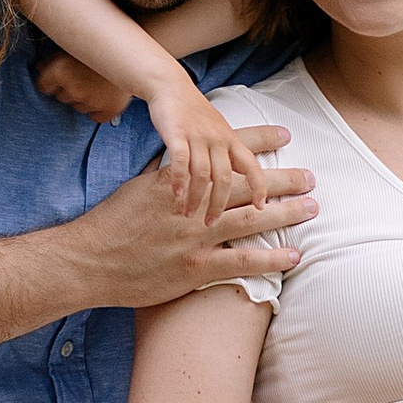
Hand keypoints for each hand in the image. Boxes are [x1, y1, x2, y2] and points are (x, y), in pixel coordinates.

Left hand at [34, 49, 130, 124]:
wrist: (135, 48)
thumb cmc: (102, 45)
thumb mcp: (74, 45)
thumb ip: (53, 59)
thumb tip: (38, 67)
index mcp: (60, 70)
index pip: (43, 86)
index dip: (50, 80)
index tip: (59, 75)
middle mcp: (73, 87)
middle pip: (61, 96)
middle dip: (68, 88)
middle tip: (83, 75)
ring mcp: (91, 101)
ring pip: (78, 106)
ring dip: (84, 98)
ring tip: (96, 82)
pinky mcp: (109, 110)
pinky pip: (96, 116)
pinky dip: (99, 108)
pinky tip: (104, 94)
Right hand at [63, 126, 314, 310]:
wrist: (90, 259)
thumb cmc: (112, 223)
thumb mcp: (140, 188)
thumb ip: (168, 177)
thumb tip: (186, 165)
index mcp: (180, 181)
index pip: (225, 156)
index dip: (257, 143)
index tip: (284, 134)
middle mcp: (192, 205)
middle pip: (246, 186)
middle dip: (282, 179)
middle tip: (310, 176)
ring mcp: (196, 236)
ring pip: (251, 220)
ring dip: (286, 213)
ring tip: (312, 208)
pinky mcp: (196, 267)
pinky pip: (242, 261)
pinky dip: (270, 257)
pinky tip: (294, 254)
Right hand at [142, 79, 271, 222]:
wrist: (170, 85)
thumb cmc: (193, 113)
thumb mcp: (217, 132)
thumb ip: (226, 155)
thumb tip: (239, 179)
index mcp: (230, 139)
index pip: (251, 166)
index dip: (259, 186)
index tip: (262, 206)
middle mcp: (218, 138)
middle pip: (225, 178)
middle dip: (220, 204)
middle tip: (211, 223)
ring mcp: (197, 136)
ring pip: (203, 174)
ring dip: (197, 198)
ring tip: (190, 216)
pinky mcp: (176, 133)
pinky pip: (180, 162)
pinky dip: (180, 181)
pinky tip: (176, 196)